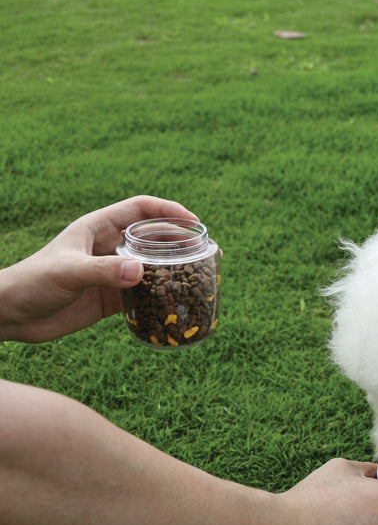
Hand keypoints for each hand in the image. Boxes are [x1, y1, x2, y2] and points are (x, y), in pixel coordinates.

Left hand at [0, 196, 196, 342]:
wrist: (11, 315)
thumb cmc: (32, 283)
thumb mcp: (67, 272)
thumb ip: (103, 271)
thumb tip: (141, 273)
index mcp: (98, 228)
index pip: (141, 209)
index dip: (170, 211)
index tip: (195, 223)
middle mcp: (109, 247)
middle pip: (155, 237)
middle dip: (183, 242)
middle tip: (210, 252)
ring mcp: (112, 273)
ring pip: (154, 265)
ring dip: (178, 269)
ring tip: (204, 276)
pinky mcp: (111, 298)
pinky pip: (145, 294)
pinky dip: (164, 296)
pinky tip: (180, 302)